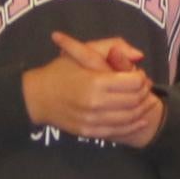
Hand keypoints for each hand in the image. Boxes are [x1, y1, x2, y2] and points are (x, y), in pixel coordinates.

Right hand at [22, 33, 160, 145]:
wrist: (36, 97)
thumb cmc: (59, 71)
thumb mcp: (83, 51)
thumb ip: (112, 47)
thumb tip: (139, 55)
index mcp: (95, 82)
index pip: (133, 82)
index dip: (141, 77)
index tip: (139, 74)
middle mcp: (96, 103)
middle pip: (134, 100)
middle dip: (144, 92)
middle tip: (144, 87)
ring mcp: (92, 120)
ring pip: (129, 117)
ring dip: (141, 109)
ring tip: (144, 101)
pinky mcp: (89, 131)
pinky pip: (118, 131)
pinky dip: (133, 125)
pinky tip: (140, 119)